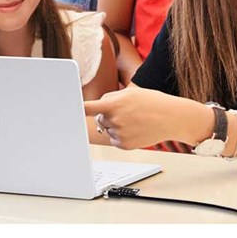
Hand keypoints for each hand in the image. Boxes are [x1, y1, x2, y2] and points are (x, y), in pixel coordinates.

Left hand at [84, 89, 208, 149]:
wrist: (171, 117)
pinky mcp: (124, 145)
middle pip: (99, 117)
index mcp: (114, 104)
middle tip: (127, 110)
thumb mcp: (130, 92)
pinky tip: (135, 129)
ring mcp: (119, 133)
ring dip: (116, 124)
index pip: (88, 107)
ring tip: (135, 120)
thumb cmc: (152, 102)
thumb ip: (110, 98)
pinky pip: (114, 139)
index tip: (64, 110)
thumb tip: (97, 108)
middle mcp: (114, 120)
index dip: (76, 109)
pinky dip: (121, 135)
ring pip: (107, 128)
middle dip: (108, 114)